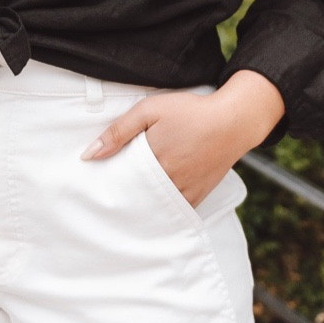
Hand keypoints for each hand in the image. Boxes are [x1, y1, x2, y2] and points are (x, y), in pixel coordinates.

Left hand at [80, 69, 285, 206]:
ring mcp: (184, 191)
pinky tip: (150, 210)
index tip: (94, 187)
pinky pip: (174, 211)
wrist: (233, 120)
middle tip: (104, 201)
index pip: (120, 182)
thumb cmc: (191, 111)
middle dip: (120, 200)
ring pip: (153, 208)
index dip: (106, 185)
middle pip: (134, 198)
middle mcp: (167, 182)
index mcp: (152, 161)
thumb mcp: (150, 110)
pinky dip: (161, 212)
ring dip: (139, 208)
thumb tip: (89, 155)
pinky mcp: (198, 196)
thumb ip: (119, 131)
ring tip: (124, 207)